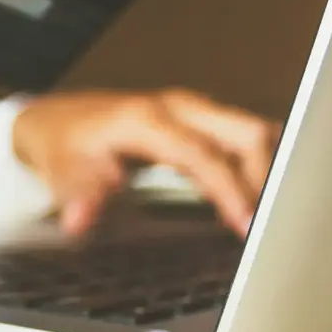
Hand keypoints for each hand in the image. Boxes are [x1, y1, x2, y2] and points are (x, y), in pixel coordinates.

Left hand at [12, 88, 280, 236]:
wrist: (55, 119)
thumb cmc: (62, 144)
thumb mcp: (62, 170)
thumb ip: (78, 196)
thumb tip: (79, 221)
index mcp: (148, 119)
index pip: (204, 154)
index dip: (230, 189)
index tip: (247, 224)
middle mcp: (177, 107)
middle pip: (245, 133)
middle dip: (266, 177)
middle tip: (273, 224)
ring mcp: (192, 110)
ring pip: (252, 131)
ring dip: (269, 170)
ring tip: (276, 215)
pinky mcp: (199, 120)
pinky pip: (243, 138)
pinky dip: (259, 165)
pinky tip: (261, 197)